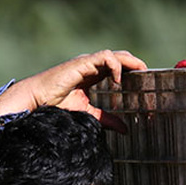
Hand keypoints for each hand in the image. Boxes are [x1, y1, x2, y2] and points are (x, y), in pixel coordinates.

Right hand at [0, 50, 147, 130]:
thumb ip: (106, 119)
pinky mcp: (82, 62)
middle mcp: (92, 65)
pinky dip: (115, 66)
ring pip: (115, 54)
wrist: (36, 100)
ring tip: (140, 73)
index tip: (146, 85)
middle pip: (120, 58)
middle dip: (136, 65)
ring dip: (130, 62)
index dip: (132, 72)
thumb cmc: (56, 105)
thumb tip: (125, 129)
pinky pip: (105, 57)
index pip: (118, 68)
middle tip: (149, 77)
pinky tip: (117, 80)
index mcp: (93, 74)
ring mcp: (87, 62)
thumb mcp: (88, 113)